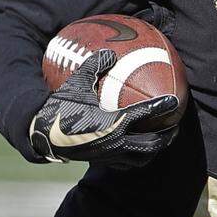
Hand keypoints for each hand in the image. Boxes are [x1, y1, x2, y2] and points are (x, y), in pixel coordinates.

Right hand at [29, 49, 179, 167]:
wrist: (41, 135)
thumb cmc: (59, 106)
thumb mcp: (76, 82)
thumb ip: (94, 66)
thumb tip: (109, 52)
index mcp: (114, 121)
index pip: (146, 113)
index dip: (163, 106)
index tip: (175, 100)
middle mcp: (116, 141)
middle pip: (152, 142)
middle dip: (166, 135)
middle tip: (173, 126)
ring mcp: (110, 155)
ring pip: (141, 157)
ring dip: (153, 150)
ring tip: (160, 141)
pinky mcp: (101, 162)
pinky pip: (125, 164)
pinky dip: (135, 158)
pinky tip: (135, 151)